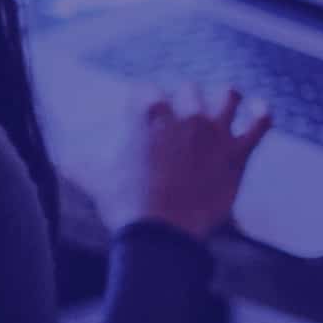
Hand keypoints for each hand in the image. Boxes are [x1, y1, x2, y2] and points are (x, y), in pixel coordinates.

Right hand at [94, 85, 270, 239]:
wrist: (161, 234)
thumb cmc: (125, 206)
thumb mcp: (94, 179)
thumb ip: (78, 163)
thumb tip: (60, 160)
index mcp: (148, 114)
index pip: (147, 90)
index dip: (144, 101)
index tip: (142, 114)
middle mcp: (185, 115)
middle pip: (187, 89)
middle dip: (182, 100)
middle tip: (179, 119)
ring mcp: (215, 132)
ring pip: (227, 95)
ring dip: (223, 98)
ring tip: (221, 107)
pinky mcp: (238, 154)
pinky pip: (260, 123)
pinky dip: (262, 114)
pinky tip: (259, 111)